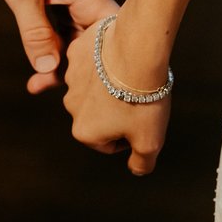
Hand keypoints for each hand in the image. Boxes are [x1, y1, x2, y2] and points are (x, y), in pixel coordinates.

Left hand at [0, 0, 117, 93]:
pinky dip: (53, 45)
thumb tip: (48, 68)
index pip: (109, 41)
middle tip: (40, 88)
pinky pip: (66, 29)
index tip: (85, 91)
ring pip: (77, 40)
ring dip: (58, 61)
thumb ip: (36, 33)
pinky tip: (37, 65)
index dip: (102, 68)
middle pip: (92, 45)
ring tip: (34, 85)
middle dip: (71, 71)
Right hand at [63, 16, 171, 174]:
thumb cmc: (143, 98)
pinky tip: (122, 58)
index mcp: (84, 132)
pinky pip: (92, 62)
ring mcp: (71, 78)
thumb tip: (136, 169)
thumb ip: (142, 162)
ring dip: (110, 85)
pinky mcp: (76, 53)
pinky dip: (105, 61)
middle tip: (140, 98)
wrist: (138, 51)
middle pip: (98, 115)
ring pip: (94, 87)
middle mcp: (71, 106)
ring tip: (134, 77)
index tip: (143, 120)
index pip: (109, 144)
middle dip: (117, 110)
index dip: (131, 135)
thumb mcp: (150, 141)